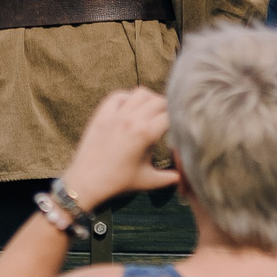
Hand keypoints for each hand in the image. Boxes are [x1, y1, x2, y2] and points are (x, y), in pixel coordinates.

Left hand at [60, 89, 177, 210]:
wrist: (87, 182)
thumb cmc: (119, 183)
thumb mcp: (150, 181)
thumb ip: (172, 176)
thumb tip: (189, 175)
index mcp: (145, 134)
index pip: (171, 116)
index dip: (181, 119)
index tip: (184, 124)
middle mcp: (130, 119)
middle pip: (158, 101)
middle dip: (169, 108)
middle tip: (172, 117)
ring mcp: (114, 115)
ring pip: (140, 93)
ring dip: (150, 99)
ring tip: (154, 110)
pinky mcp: (100, 115)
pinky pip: (117, 96)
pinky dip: (128, 98)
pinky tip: (132, 108)